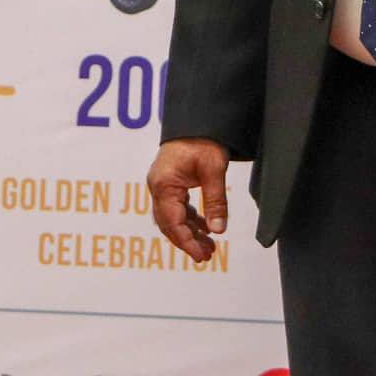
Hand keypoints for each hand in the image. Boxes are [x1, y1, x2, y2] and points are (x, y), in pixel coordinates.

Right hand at [148, 138, 230, 262]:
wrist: (197, 120)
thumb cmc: (203, 141)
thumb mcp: (214, 171)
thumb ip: (215, 202)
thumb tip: (217, 230)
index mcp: (164, 184)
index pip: (172, 222)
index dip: (186, 242)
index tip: (201, 256)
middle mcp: (158, 187)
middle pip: (168, 224)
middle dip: (187, 241)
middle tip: (207, 255)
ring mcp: (161, 185)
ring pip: (171, 218)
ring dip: (188, 233)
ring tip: (209, 247)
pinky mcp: (169, 183)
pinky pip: (176, 208)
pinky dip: (189, 220)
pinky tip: (204, 228)